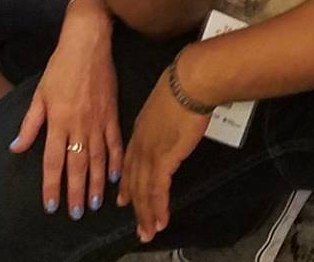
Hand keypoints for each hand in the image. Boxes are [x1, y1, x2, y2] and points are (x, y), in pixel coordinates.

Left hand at [10, 0, 120, 217]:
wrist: (88, 43)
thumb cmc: (60, 67)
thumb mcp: (39, 93)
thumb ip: (29, 124)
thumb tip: (16, 148)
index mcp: (58, 121)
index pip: (53, 160)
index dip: (52, 185)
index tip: (52, 205)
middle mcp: (79, 125)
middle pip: (77, 165)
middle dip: (75, 192)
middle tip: (75, 214)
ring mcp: (98, 120)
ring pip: (98, 158)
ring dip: (95, 183)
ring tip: (93, 203)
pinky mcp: (112, 113)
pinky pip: (115, 142)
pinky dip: (116, 160)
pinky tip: (115, 176)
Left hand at [117, 62, 212, 242]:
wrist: (190, 81)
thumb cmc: (184, 84)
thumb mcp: (166, 100)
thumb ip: (163, 118)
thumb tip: (170, 123)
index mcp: (140, 129)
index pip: (129, 162)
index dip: (126, 182)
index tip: (123, 198)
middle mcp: (141, 143)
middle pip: (134, 180)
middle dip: (136, 206)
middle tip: (138, 225)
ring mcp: (150, 151)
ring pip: (143, 190)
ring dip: (146, 214)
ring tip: (148, 231)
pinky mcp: (163, 158)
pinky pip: (157, 190)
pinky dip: (158, 208)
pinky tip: (160, 220)